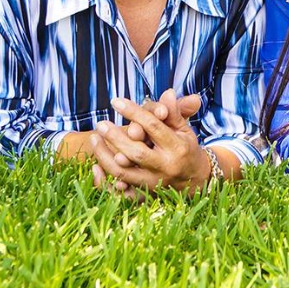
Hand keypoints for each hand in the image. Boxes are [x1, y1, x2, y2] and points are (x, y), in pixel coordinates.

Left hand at [89, 90, 211, 196]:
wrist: (195, 180)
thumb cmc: (186, 148)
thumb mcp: (184, 129)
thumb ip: (174, 113)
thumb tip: (166, 93)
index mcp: (177, 147)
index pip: (153, 127)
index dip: (134, 112)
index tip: (116, 102)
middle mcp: (165, 166)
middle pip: (136, 152)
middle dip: (115, 137)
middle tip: (100, 123)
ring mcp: (153, 182)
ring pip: (123, 172)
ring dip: (105, 155)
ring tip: (93, 138)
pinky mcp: (144, 194)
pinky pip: (119, 191)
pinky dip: (105, 180)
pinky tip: (95, 165)